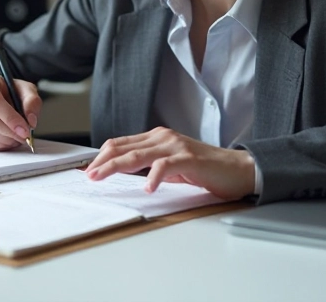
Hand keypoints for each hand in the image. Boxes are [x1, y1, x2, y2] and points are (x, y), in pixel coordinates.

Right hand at [0, 75, 40, 150]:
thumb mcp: (24, 89)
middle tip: (25, 136)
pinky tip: (7, 140)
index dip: (11, 118)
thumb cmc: (8, 93)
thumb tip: (31, 122)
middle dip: (9, 132)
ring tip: (17, 137)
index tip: (25, 130)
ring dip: (5, 141)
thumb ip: (32, 101)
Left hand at [84, 127, 255, 199]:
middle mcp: (163, 138)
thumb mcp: (170, 166)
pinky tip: (147, 188)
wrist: (236, 169)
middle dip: (102, 162)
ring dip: (116, 167)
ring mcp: (176, 146)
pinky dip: (153, 177)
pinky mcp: (189, 158)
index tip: (89, 169)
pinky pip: (165, 166)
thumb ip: (149, 166)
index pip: (121, 144)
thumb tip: (123, 174)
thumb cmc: (203, 169)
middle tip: (88, 175)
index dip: (102, 156)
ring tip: (102, 177)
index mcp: (156, 138)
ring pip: (138, 155)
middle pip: (124, 148)